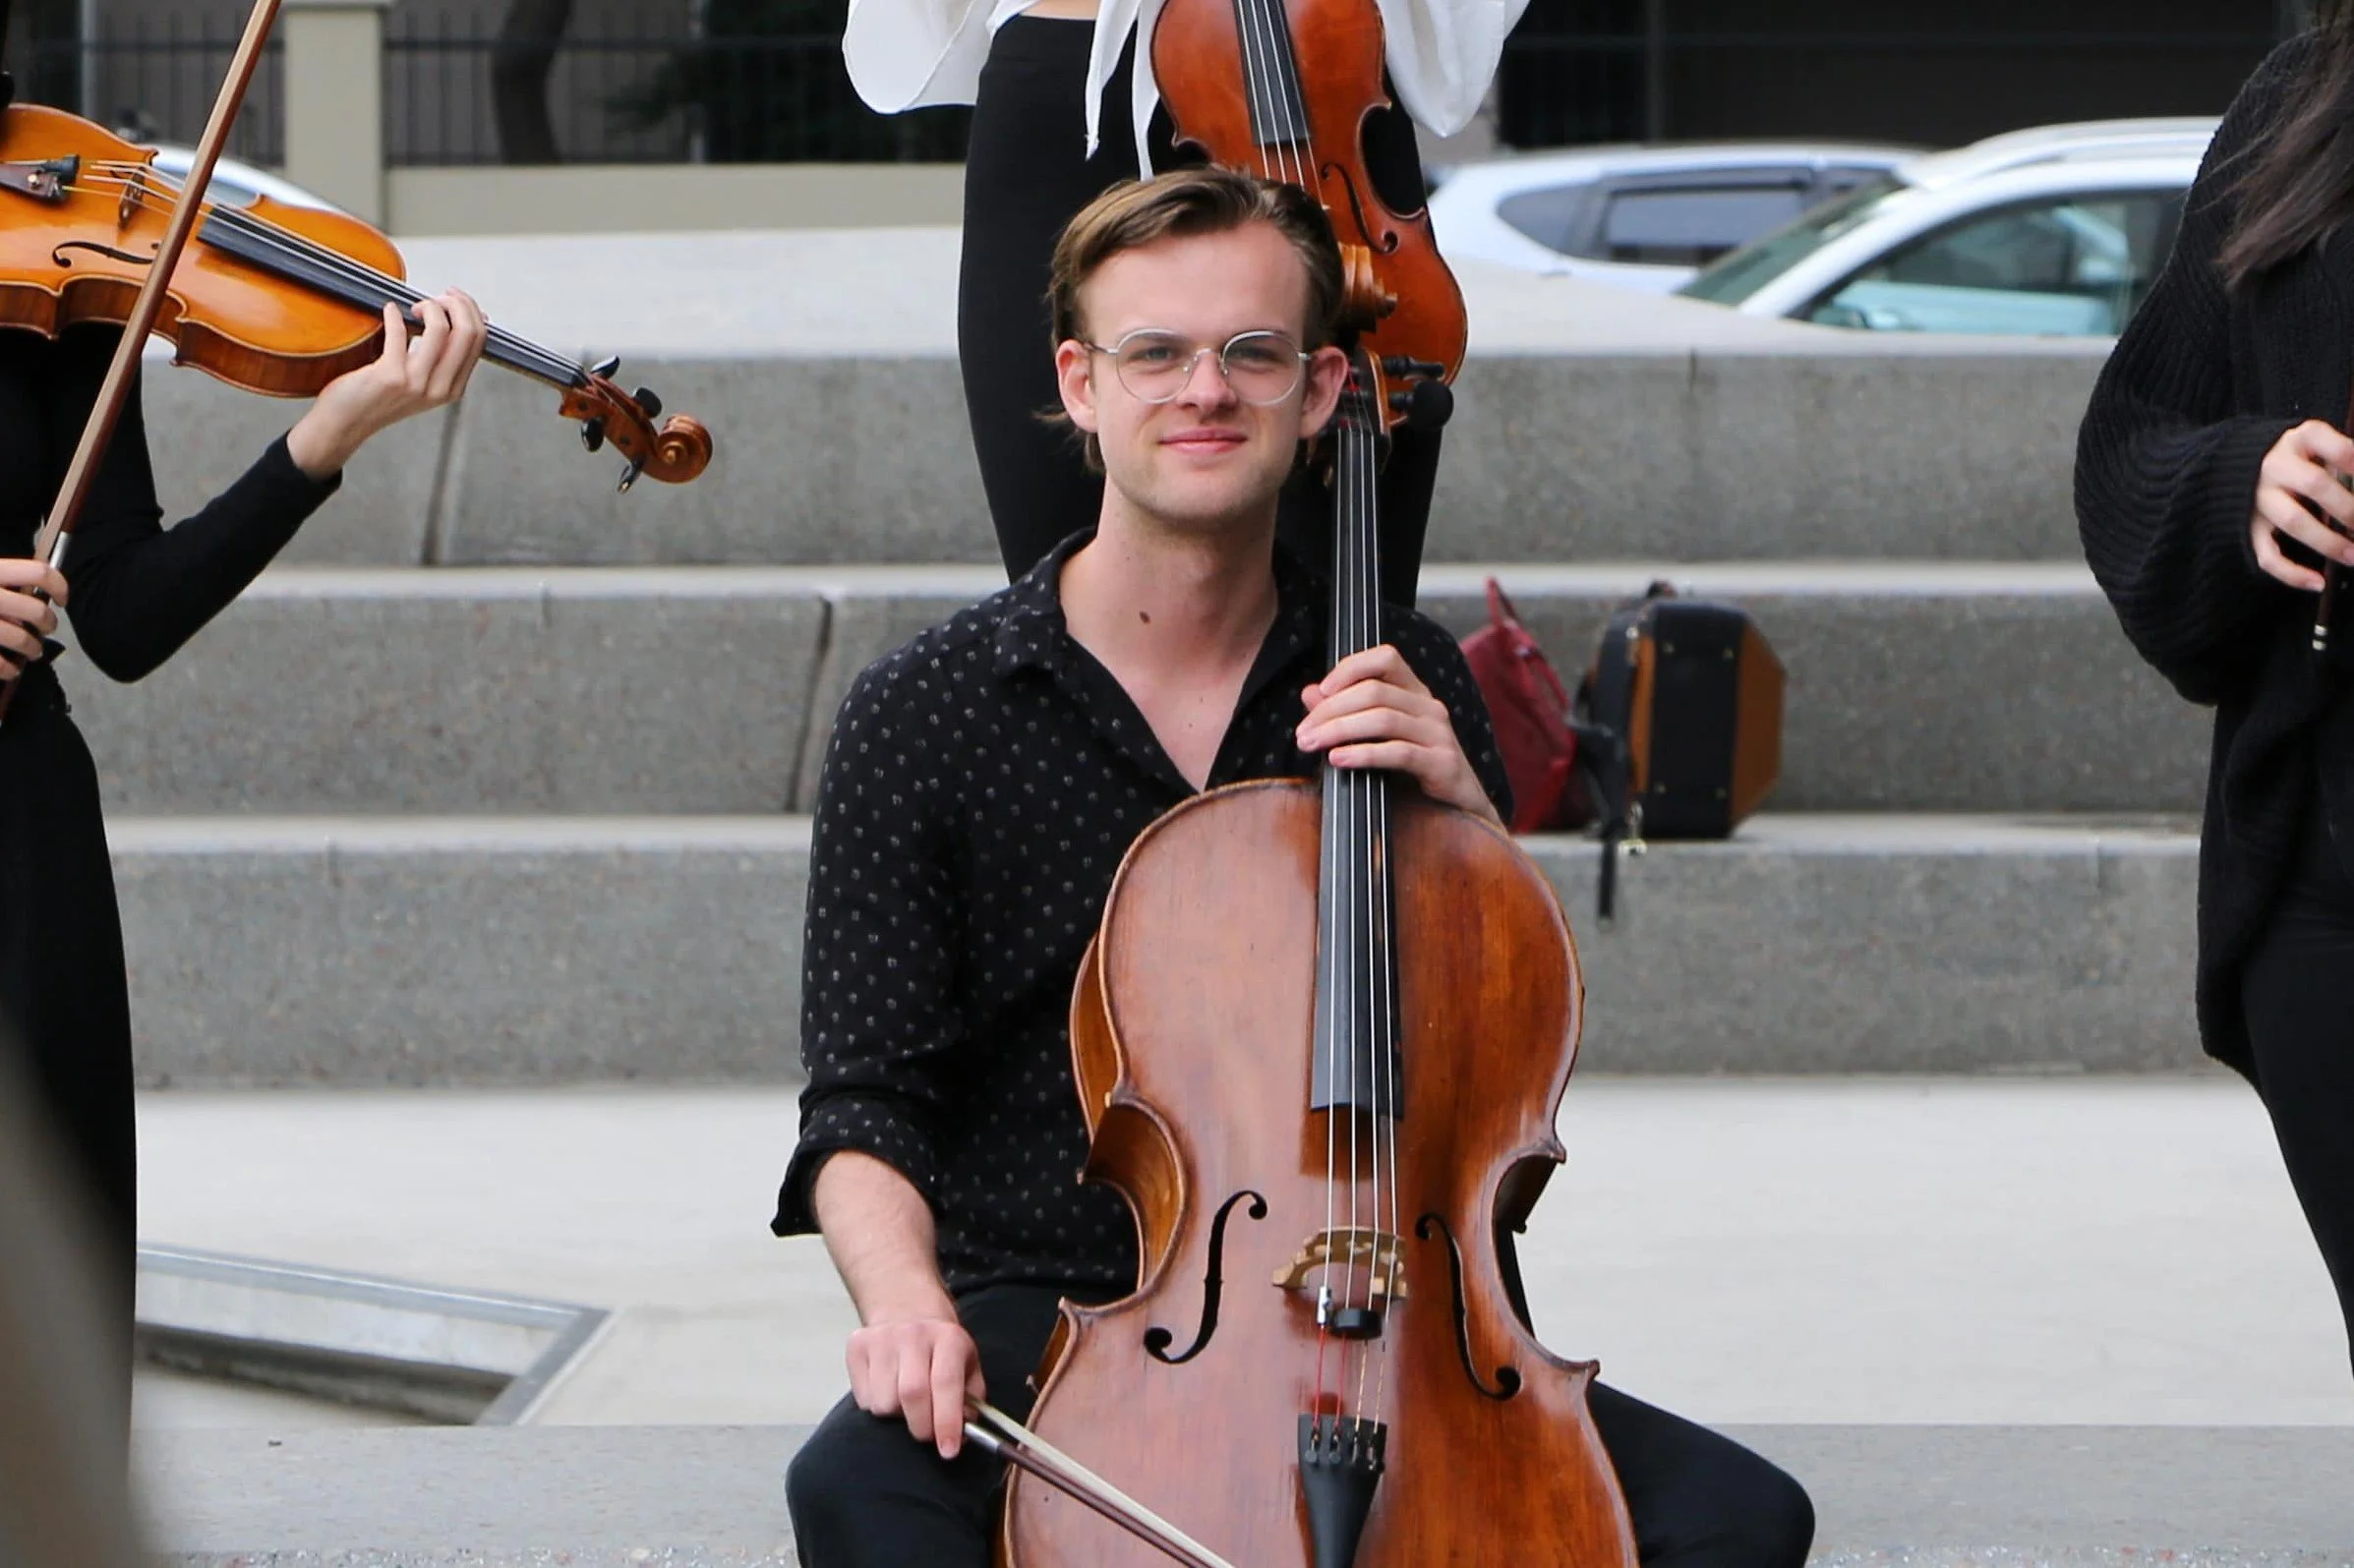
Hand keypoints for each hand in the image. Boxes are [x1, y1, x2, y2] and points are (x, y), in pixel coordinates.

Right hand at [0, 558, 67, 679]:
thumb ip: (8, 580)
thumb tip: (42, 594)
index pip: (39, 572)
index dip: (59, 586)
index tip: (61, 600)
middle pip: (37, 611)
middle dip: (48, 624)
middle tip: (46, 629)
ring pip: (24, 641)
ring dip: (33, 649)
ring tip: (32, 652)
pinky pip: (2, 663)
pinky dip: (10, 669)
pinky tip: (11, 669)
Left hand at [285, 291, 488, 479]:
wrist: (346, 423)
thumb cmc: (378, 400)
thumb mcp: (422, 384)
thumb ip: (441, 358)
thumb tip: (462, 321)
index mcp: (453, 389)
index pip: (478, 340)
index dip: (468, 310)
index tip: (453, 298)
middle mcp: (440, 388)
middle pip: (468, 332)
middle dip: (454, 303)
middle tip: (436, 298)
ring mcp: (417, 383)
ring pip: (441, 328)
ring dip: (428, 306)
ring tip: (413, 307)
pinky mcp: (390, 375)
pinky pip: (400, 331)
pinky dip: (393, 314)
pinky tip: (388, 311)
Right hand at [845, 1301, 983, 1459]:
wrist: (908, 1313)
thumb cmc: (942, 1351)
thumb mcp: (968, 1368)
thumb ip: (970, 1403)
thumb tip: (960, 1435)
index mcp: (948, 1338)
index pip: (945, 1383)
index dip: (947, 1422)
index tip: (948, 1450)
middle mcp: (914, 1334)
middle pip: (911, 1394)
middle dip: (921, 1427)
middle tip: (927, 1435)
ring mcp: (882, 1338)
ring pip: (884, 1402)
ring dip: (897, 1416)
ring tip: (906, 1403)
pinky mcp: (857, 1346)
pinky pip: (864, 1399)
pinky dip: (877, 1407)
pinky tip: (888, 1390)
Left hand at [1298, 645, 1497, 821]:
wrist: (1460, 811)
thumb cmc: (1413, 772)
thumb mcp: (1376, 738)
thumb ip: (1344, 713)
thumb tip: (1309, 692)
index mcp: (1414, 693)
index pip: (1385, 658)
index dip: (1350, 668)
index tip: (1321, 691)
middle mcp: (1429, 706)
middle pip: (1374, 691)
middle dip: (1330, 711)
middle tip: (1303, 733)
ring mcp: (1439, 733)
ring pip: (1383, 719)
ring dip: (1339, 730)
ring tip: (1311, 745)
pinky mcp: (1443, 763)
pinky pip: (1399, 752)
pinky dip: (1363, 754)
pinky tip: (1338, 759)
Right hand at [2250, 419, 2353, 591]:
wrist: (2242, 465)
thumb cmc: (2300, 458)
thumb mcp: (2320, 446)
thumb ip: (2344, 462)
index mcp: (2300, 440)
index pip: (2336, 448)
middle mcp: (2275, 466)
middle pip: (2315, 485)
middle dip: (2350, 509)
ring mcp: (2259, 497)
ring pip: (2293, 521)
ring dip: (2330, 542)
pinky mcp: (2249, 526)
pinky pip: (2267, 553)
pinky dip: (2292, 573)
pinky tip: (2319, 583)